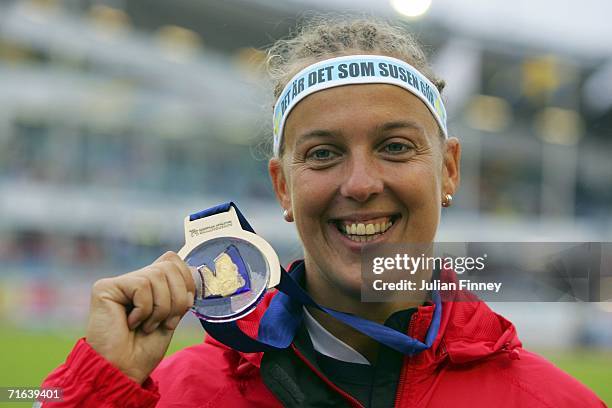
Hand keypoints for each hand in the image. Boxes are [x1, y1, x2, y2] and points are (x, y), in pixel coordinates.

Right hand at [85, 251, 195, 383]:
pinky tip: (131, 323)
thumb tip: (192, 270)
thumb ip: (179, 294)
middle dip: (177, 298)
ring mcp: (118, 283)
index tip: (187, 303)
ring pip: (156, 276)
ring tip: (147, 326)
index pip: (171, 260)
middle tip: (167, 323)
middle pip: (168, 266)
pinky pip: (141, 286)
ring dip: (161, 308)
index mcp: (149, 286)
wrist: (123, 370)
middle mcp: (133, 280)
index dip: (186, 278)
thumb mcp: (171, 317)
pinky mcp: (105, 288)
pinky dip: (144, 309)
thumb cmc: (144, 350)